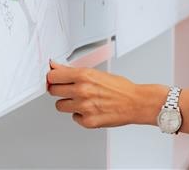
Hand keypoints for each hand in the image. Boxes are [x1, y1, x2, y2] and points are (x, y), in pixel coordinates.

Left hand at [46, 59, 161, 128]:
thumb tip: (55, 68)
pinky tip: (90, 109)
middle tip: (68, 89)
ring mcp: (83, 107)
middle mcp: (82, 91)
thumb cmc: (119, 88)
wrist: (135, 102)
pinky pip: (73, 117)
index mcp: (84, 76)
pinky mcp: (87, 121)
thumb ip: (73, 72)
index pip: (53, 76)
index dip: (52, 77)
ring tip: (81, 100)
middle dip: (59, 89)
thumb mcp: (96, 73)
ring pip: (60, 106)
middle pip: (53, 91)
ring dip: (68, 103)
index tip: (53, 78)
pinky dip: (79, 114)